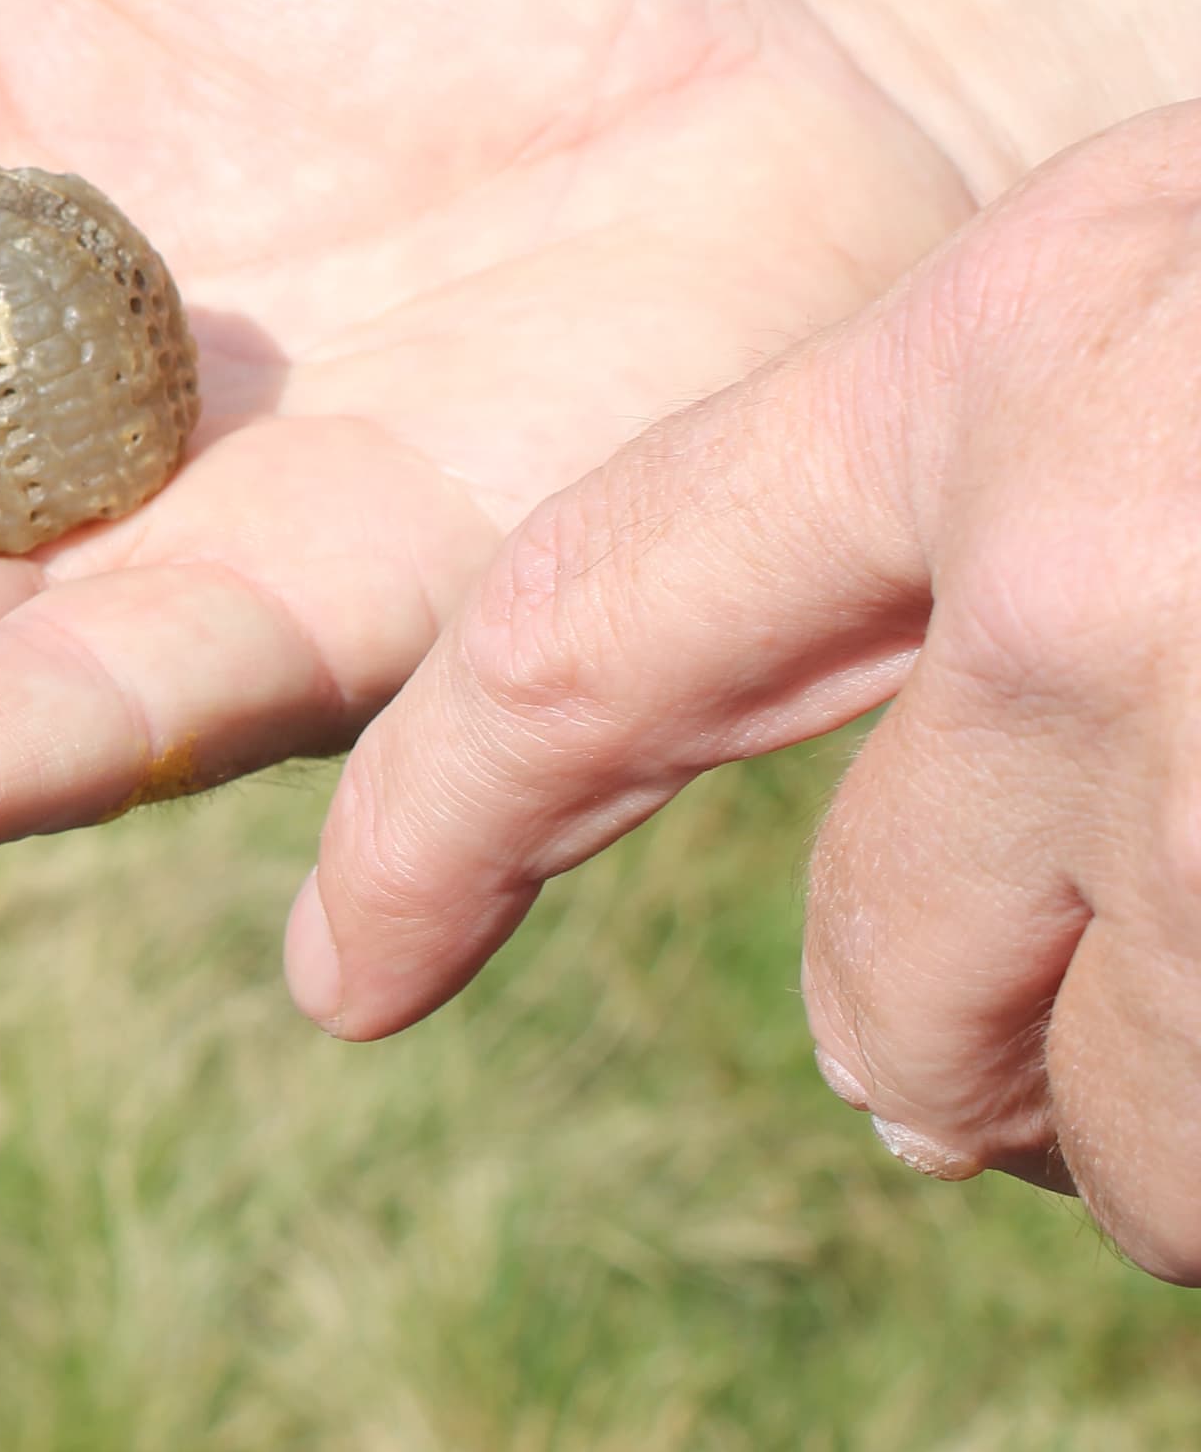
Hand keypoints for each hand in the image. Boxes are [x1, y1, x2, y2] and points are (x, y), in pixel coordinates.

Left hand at [293, 105, 1200, 1278]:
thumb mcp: (1190, 318)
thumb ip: (1015, 521)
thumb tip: (913, 996)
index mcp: (1028, 346)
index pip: (598, 618)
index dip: (441, 814)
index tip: (335, 971)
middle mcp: (1107, 555)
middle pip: (886, 964)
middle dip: (951, 1053)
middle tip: (1028, 1071)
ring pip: (1120, 1110)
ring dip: (1177, 1133)